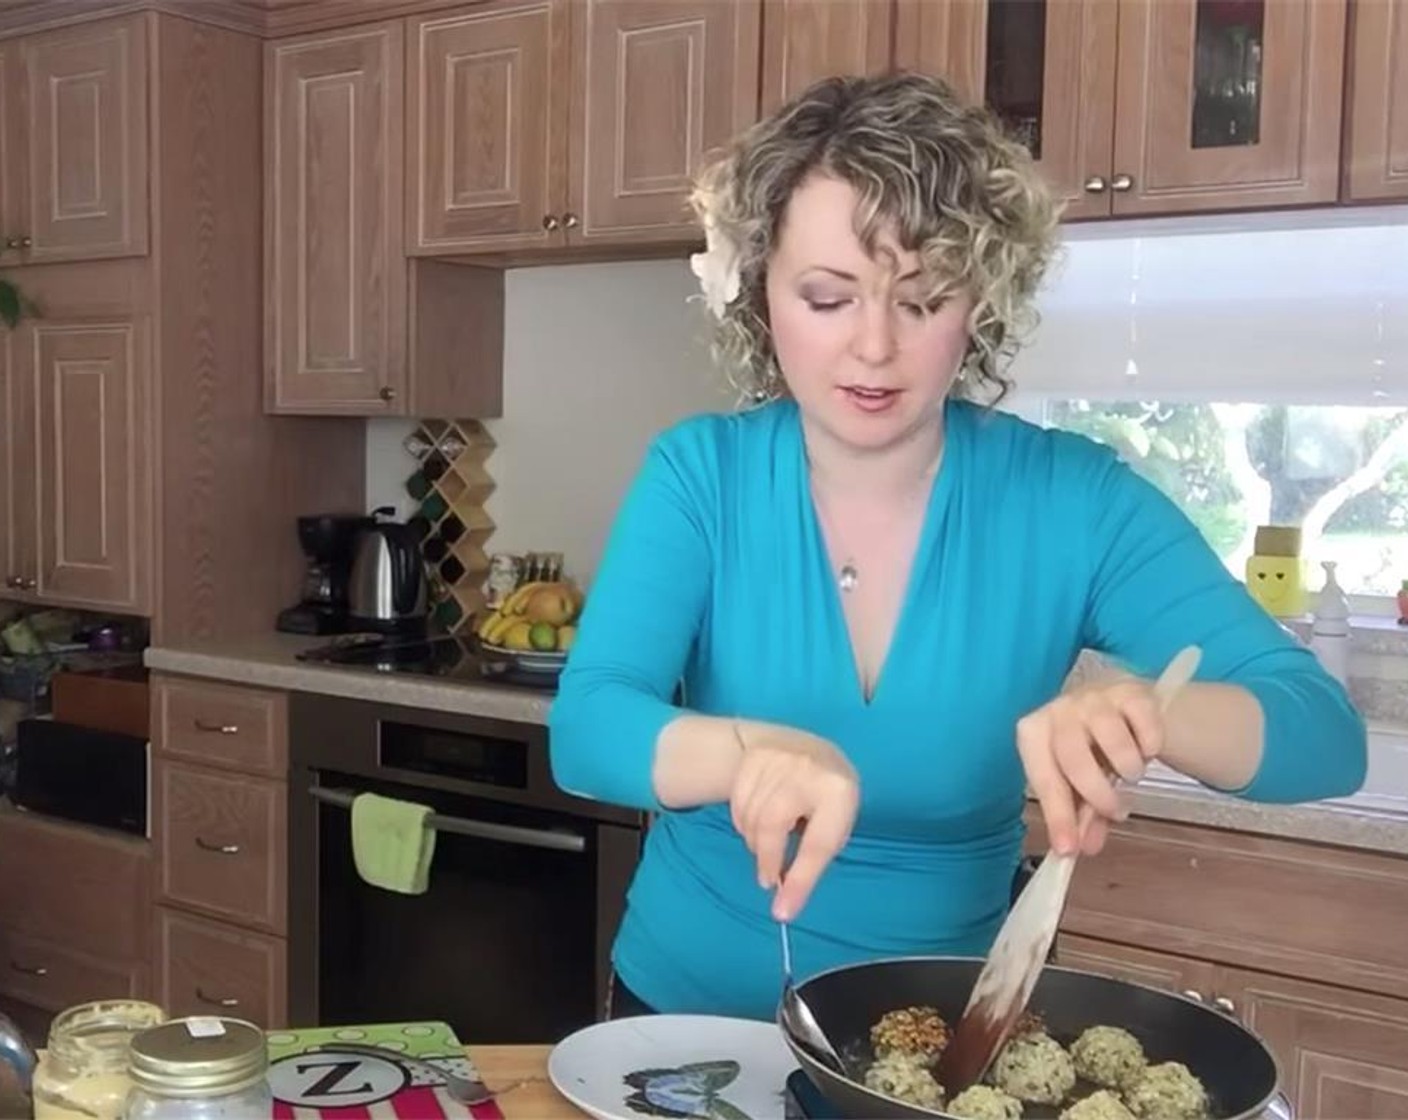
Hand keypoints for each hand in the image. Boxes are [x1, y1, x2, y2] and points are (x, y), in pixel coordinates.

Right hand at [729, 724, 858, 921]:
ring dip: (754, 841)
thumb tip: (783, 907)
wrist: (813, 748)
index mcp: (838, 792)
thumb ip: (812, 861)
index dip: (799, 880)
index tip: (782, 912)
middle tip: (769, 879)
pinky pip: (736, 803)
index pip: (816, 845)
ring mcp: (777, 759)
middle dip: (766, 859)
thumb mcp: (834, 826)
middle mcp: (807, 770)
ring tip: (769, 844)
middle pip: (771, 826)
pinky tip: (756, 822)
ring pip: (750, 815)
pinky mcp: (753, 757)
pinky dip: (742, 823)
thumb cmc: (828, 799)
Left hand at [1016, 676, 1164, 856]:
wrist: (1121, 705)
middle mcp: (1060, 710)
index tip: (1070, 849)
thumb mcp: (1081, 783)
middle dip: (1097, 796)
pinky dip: (1150, 746)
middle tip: (1116, 812)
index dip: (1057, 814)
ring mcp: (1095, 697)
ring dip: (1128, 769)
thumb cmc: (1091, 749)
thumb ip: (1081, 815)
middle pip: (1073, 760)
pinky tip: (1145, 748)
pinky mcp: (1131, 692)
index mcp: (1035, 733)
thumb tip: (1083, 848)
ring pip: (1112, 742)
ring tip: (1129, 775)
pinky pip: (1146, 727)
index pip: (1042, 777)